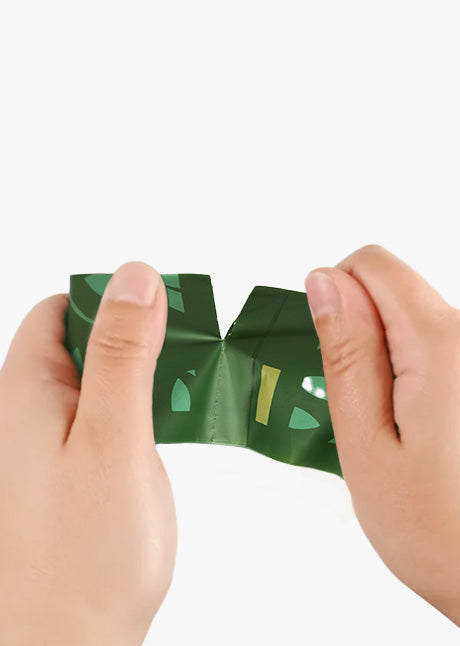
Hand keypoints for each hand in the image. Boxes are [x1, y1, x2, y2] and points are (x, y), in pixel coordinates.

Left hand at [0, 262, 176, 645]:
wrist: (71, 644)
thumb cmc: (84, 555)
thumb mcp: (113, 439)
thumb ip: (123, 354)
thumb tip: (135, 277)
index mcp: (28, 390)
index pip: (60, 309)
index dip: (110, 298)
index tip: (163, 308)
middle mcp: (34, 409)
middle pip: (85, 338)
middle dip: (138, 334)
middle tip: (188, 351)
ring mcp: (57, 438)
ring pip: (104, 375)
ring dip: (148, 371)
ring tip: (192, 385)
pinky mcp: (80, 464)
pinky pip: (112, 412)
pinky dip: (146, 404)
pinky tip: (176, 419)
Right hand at [304, 244, 459, 626]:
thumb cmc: (439, 531)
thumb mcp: (366, 443)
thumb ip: (346, 353)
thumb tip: (325, 284)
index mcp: (442, 346)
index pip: (372, 265)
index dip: (338, 299)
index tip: (339, 358)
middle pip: (395, 292)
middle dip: (364, 337)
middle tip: (368, 411)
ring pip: (414, 321)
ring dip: (391, 362)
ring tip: (398, 428)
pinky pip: (437, 347)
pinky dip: (415, 376)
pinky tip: (422, 428)